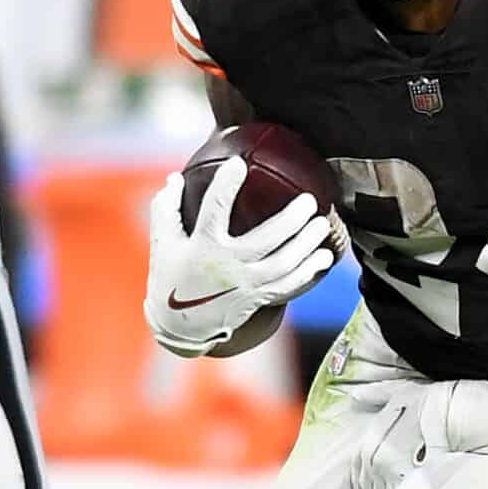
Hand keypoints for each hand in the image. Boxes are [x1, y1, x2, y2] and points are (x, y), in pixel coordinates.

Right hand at [144, 157, 336, 355]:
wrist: (180, 324)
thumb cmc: (171, 275)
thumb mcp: (163, 241)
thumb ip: (166, 208)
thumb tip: (174, 176)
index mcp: (203, 246)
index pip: (214, 210)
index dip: (226, 186)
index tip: (239, 164)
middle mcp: (228, 265)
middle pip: (266, 240)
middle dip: (291, 220)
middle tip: (309, 200)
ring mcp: (246, 284)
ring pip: (284, 264)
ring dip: (306, 245)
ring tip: (322, 224)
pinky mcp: (258, 297)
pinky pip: (288, 286)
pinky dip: (308, 273)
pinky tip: (324, 257)